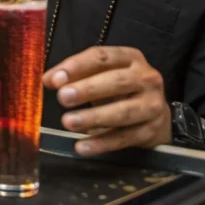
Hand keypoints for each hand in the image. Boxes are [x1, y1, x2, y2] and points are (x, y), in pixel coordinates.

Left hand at [42, 46, 169, 156]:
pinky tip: (82, 146)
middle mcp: (146, 78)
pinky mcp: (151, 130)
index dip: (77, 66)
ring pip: (123, 112)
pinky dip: (102, 143)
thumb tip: (48, 80)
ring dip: (93, 117)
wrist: (156, 114)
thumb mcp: (101, 74)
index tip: (55, 79)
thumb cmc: (121, 89)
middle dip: (88, 89)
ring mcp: (152, 105)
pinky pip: (125, 138)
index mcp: (131, 58)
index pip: (102, 57)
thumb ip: (75, 75)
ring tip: (68, 122)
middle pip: (117, 82)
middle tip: (62, 98)